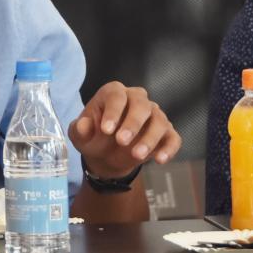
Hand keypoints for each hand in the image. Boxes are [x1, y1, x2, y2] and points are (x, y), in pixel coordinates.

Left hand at [67, 81, 181, 178]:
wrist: (106, 155)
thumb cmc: (93, 138)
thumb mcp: (80, 136)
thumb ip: (80, 129)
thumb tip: (82, 125)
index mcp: (113, 93)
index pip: (116, 96)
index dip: (113, 111)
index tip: (106, 130)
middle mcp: (137, 99)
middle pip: (141, 104)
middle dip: (133, 123)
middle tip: (121, 141)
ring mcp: (154, 115)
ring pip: (159, 121)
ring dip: (149, 138)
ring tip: (136, 155)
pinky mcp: (166, 133)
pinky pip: (173, 137)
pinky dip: (169, 148)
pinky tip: (159, 160)